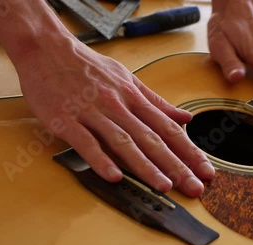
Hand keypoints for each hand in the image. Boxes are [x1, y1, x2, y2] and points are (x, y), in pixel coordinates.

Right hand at [16, 37, 213, 196]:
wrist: (47, 50)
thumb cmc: (88, 66)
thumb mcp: (128, 79)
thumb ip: (157, 102)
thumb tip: (185, 117)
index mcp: (133, 97)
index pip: (168, 128)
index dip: (189, 151)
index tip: (205, 169)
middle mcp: (118, 106)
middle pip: (152, 139)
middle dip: (176, 165)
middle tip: (193, 186)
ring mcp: (92, 113)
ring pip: (123, 142)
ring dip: (145, 166)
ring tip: (163, 186)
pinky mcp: (66, 120)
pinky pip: (86, 142)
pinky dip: (101, 159)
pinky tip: (114, 176)